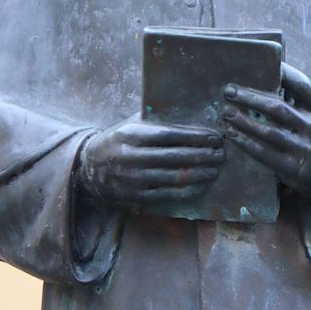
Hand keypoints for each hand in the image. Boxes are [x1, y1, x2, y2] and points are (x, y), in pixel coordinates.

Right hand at [79, 118, 223, 208]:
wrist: (89, 167)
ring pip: (175, 177)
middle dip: (203, 156)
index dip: (196, 137)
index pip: (172, 135)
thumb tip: (190, 113)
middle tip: (221, 155)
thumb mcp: (131, 124)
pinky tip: (201, 185)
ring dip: (200, 174)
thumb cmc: (118, 140)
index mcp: (133, 134)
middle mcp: (133, 156)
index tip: (215, 137)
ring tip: (215, 170)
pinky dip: (188, 191)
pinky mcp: (136, 196)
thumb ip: (156, 121)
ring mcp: (135, 178)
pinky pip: (168, 195)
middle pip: (177, 157)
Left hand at [221, 64, 310, 201]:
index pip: (303, 85)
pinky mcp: (293, 168)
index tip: (261, 64)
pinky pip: (265, 154)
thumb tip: (263, 77)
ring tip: (227, 112)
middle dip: (251, 97)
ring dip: (244, 121)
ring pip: (269, 132)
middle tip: (229, 90)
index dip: (284, 73)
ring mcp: (304, 149)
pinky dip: (246, 143)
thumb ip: (296, 100)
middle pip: (278, 108)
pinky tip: (232, 135)